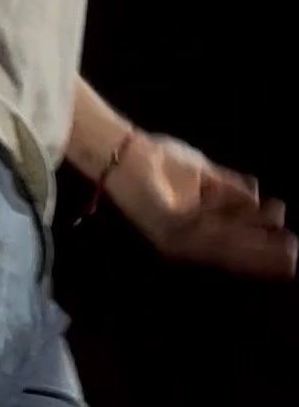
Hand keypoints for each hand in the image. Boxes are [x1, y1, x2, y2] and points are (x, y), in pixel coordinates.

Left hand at [106, 131, 297, 277]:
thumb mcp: (203, 173)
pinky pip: (205, 233)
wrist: (125, 149)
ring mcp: (177, 236)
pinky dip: (231, 231)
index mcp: (197, 226)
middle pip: (232, 250)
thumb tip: (257, 194)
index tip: (289, 242)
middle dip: (262, 253)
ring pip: (224, 247)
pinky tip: (254, 230)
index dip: (259, 245)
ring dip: (254, 250)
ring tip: (283, 251)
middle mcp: (189, 237)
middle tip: (294, 256)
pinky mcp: (166, 229)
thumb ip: (228, 186)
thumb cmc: (159, 159)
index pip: (234, 241)